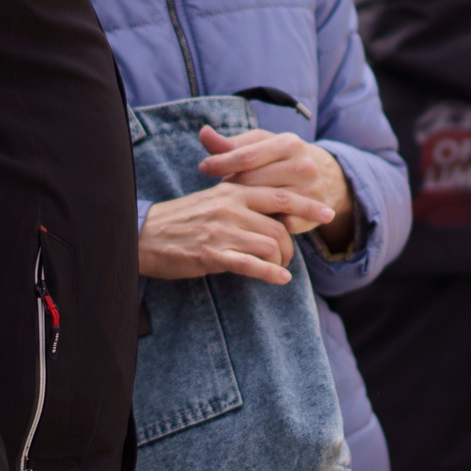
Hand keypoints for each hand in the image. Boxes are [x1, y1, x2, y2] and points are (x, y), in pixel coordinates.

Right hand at [139, 183, 316, 284]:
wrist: (143, 235)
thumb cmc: (180, 220)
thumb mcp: (211, 200)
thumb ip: (239, 201)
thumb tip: (269, 209)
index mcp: (231, 191)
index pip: (278, 195)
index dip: (306, 205)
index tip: (327, 211)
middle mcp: (230, 208)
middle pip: (279, 226)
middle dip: (291, 244)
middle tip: (289, 255)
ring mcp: (222, 231)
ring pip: (270, 245)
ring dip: (281, 261)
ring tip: (278, 269)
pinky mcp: (212, 255)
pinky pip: (251, 265)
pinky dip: (271, 274)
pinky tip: (279, 280)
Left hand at [198, 125, 357, 251]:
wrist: (319, 178)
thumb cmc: (277, 159)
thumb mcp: (258, 145)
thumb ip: (229, 144)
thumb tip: (203, 132)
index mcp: (289, 143)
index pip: (247, 155)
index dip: (221, 162)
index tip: (203, 168)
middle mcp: (304, 166)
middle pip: (253, 180)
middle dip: (233, 185)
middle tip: (219, 190)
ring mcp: (311, 191)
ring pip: (264, 202)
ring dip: (245, 205)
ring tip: (232, 204)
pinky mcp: (313, 215)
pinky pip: (280, 223)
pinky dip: (264, 222)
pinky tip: (251, 221)